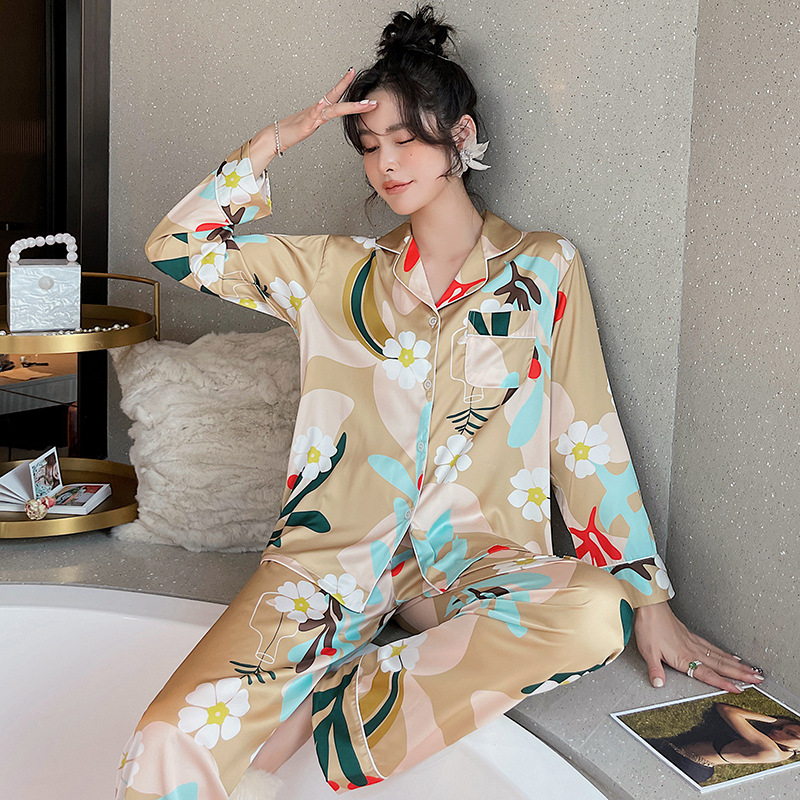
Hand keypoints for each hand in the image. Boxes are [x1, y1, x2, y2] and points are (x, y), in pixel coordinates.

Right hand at [273, 68, 377, 151]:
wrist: (275, 136)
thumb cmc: (291, 131)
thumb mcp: (310, 125)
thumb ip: (319, 118)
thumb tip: (327, 114)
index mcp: (320, 110)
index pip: (336, 94)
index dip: (346, 84)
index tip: (354, 72)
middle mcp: (318, 110)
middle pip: (339, 101)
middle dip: (358, 102)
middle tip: (373, 102)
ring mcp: (312, 117)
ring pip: (332, 109)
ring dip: (348, 107)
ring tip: (362, 106)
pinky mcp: (305, 126)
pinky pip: (313, 116)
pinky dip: (318, 110)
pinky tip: (322, 104)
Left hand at [633, 601, 763, 691]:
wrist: (651, 607)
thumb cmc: (649, 627)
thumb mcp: (648, 651)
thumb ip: (655, 670)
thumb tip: (658, 684)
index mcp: (683, 656)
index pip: (707, 674)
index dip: (723, 683)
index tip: (738, 690)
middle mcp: (693, 650)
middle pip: (720, 665)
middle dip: (740, 674)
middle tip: (758, 679)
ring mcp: (694, 642)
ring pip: (720, 656)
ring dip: (737, 665)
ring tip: (752, 671)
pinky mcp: (692, 636)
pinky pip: (712, 647)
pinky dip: (725, 653)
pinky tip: (732, 657)